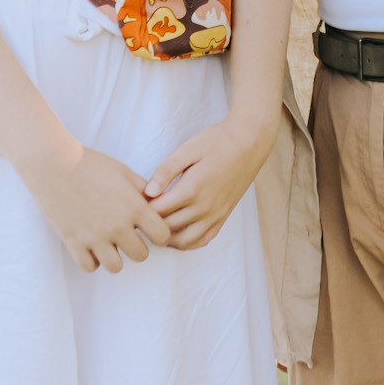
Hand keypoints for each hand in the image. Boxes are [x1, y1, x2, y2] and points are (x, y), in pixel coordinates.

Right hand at [21, 141, 171, 272]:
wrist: (55, 165)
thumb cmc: (92, 164)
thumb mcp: (124, 172)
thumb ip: (143, 190)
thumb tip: (157, 204)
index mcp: (134, 207)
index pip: (162, 235)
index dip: (159, 232)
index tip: (150, 228)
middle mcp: (117, 226)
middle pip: (141, 255)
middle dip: (138, 246)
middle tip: (128, 236)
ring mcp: (95, 237)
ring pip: (116, 267)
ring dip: (115, 256)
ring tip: (109, 243)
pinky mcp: (73, 243)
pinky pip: (89, 266)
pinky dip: (92, 259)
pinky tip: (91, 246)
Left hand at [145, 113, 277, 249]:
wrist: (249, 143)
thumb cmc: (217, 141)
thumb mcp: (188, 149)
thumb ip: (166, 170)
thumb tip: (148, 192)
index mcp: (192, 189)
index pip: (157, 211)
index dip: (141, 208)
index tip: (134, 200)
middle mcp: (204, 207)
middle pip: (167, 227)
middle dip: (149, 223)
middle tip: (139, 213)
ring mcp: (215, 215)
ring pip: (183, 241)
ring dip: (166, 237)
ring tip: (155, 224)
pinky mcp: (222, 217)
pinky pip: (202, 240)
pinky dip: (186, 243)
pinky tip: (176, 233)